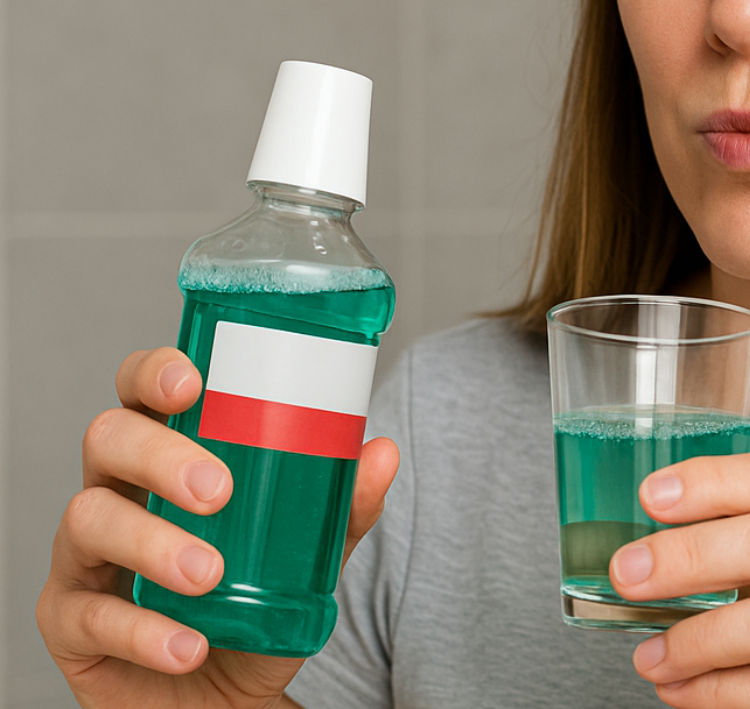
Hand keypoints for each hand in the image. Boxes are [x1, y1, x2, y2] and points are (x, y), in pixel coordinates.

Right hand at [36, 346, 398, 708]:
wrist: (228, 698)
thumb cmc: (254, 605)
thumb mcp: (307, 556)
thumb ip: (340, 509)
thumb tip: (382, 452)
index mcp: (165, 457)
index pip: (142, 394)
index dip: (154, 373)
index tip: (192, 383)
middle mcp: (116, 492)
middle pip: (108, 440)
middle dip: (161, 456)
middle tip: (219, 492)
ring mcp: (82, 555)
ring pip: (88, 520)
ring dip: (153, 544)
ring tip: (211, 575)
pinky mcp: (67, 620)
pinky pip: (86, 614)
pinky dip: (142, 630)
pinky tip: (187, 645)